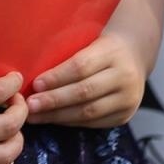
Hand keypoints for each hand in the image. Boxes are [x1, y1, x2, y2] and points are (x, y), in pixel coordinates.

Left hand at [26, 31, 145, 126]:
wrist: (134, 55)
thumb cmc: (99, 46)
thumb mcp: (87, 40)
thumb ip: (65, 54)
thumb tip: (30, 73)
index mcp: (112, 52)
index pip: (81, 67)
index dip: (56, 77)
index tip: (35, 84)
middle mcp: (124, 76)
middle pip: (84, 91)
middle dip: (53, 100)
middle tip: (29, 105)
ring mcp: (128, 99)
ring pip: (89, 111)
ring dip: (58, 116)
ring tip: (35, 116)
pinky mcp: (125, 116)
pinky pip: (94, 123)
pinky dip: (71, 122)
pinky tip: (53, 120)